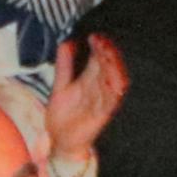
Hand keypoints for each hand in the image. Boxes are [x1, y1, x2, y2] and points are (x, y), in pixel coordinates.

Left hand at [45, 33, 126, 165]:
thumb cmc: (64, 113)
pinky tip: (114, 79)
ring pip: (114, 81)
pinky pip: (113, 101)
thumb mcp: (61, 84)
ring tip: (107, 54)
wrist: (61, 141)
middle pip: (109, 67)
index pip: (99, 59)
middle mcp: (99, 88)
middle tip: (102, 41)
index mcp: (90, 80)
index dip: (100, 47)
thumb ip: (65, 63)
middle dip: (108, 53)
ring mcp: (102, 101)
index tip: (94, 36)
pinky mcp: (102, 114)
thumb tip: (69, 41)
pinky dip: (115, 90)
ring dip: (113, 67)